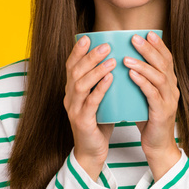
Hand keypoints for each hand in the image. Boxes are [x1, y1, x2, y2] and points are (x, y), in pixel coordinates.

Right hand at [64, 36, 115, 179]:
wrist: (92, 151)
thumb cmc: (99, 122)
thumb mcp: (100, 98)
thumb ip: (103, 82)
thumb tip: (118, 60)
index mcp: (73, 90)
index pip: (71, 66)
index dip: (78, 51)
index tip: (87, 37)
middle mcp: (70, 97)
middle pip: (75, 72)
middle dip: (89, 56)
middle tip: (106, 45)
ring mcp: (74, 110)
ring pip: (80, 85)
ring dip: (96, 70)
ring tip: (111, 60)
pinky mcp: (82, 122)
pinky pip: (91, 103)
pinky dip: (100, 89)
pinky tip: (110, 79)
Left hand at [124, 32, 180, 179]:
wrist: (158, 146)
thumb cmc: (149, 120)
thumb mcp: (146, 96)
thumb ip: (141, 81)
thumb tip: (124, 63)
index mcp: (169, 84)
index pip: (167, 60)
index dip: (159, 46)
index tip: (148, 33)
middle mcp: (172, 89)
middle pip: (163, 64)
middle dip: (150, 49)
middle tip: (135, 38)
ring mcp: (169, 100)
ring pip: (159, 77)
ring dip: (143, 65)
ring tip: (127, 57)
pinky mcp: (162, 112)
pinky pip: (152, 94)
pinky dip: (142, 82)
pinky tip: (131, 75)